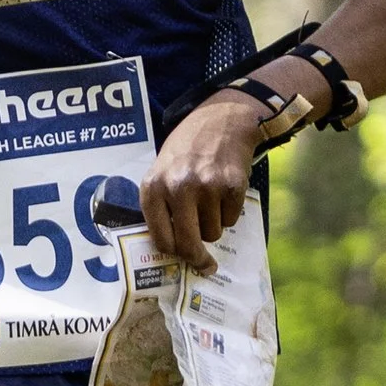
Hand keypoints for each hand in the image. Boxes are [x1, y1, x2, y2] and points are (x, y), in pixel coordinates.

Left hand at [141, 92, 269, 271]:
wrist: (220, 121)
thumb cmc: (186, 151)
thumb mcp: (161, 173)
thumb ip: (161, 207)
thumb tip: (172, 250)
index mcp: (153, 187)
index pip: (161, 239)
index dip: (173, 254)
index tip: (181, 261)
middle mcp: (178, 188)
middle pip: (188, 243)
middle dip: (198, 258)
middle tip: (205, 264)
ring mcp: (206, 187)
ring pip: (213, 233)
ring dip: (214, 225)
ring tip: (210, 202)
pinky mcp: (232, 186)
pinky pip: (231, 219)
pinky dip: (229, 212)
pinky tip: (224, 192)